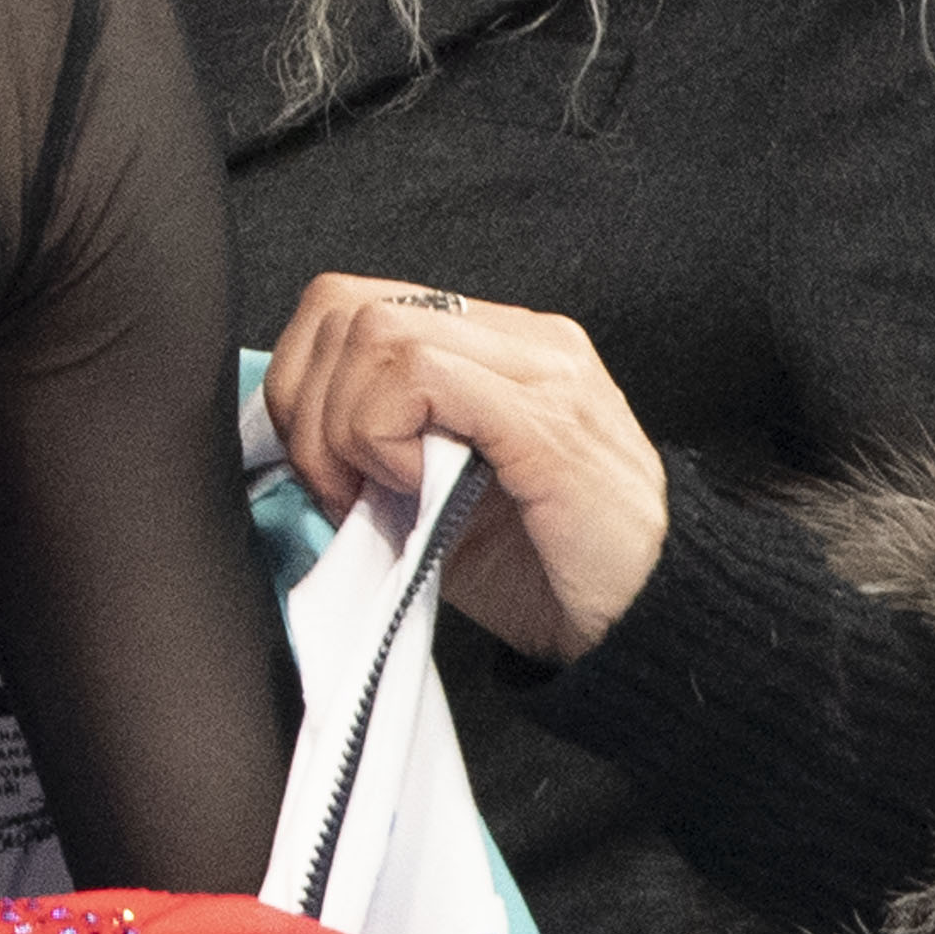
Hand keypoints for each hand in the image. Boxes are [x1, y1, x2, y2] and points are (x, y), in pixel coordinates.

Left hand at [262, 272, 666, 667]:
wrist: (647, 628)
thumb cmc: (546, 573)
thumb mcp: (436, 498)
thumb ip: (374, 447)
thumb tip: (287, 438)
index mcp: (493, 346)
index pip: (351, 305)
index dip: (304, 382)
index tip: (318, 469)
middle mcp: (521, 338)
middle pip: (348, 308)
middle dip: (308, 406)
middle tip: (338, 489)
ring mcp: (541, 370)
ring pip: (377, 331)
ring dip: (344, 426)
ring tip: (379, 495)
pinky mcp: (548, 418)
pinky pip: (422, 375)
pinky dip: (384, 436)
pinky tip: (416, 491)